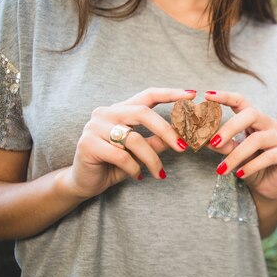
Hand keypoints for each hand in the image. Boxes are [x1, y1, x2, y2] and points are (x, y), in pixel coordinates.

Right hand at [63, 88, 194, 198]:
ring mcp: (95, 127)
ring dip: (152, 159)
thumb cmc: (115, 164)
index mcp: (121, 109)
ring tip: (159, 173)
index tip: (191, 94)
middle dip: (167, 131)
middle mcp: (106, 113)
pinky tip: (137, 176)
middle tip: (183, 147)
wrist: (85, 182)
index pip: (148, 95)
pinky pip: (121, 156)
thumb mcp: (140, 152)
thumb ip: (157, 141)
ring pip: (135, 139)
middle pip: (143, 113)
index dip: (170, 93)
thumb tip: (182, 136)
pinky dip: (134, 168)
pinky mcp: (88, 144)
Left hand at [204, 91, 276, 202]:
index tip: (207, 95)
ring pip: (257, 139)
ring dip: (236, 155)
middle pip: (251, 114)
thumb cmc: (249, 166)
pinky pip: (268, 157)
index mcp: (255, 120)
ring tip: (222, 169)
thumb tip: (205, 139)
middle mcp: (270, 124)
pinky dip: (250, 166)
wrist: (267, 187)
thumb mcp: (232, 155)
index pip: (241, 102)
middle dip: (230, 128)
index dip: (225, 96)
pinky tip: (240, 175)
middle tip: (213, 142)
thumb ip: (222, 145)